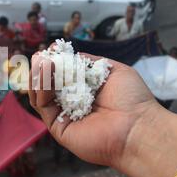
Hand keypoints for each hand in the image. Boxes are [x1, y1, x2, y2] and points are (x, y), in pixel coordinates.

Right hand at [28, 52, 159, 167]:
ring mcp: (65, 116)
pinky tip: (46, 76)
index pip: (64, 74)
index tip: (54, 48)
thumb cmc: (132, 99)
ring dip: (39, 76)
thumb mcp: (111, 70)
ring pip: (41, 94)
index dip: (56, 60)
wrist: (137, 126)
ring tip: (42, 62)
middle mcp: (73, 103)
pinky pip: (43, 106)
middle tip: (40, 55)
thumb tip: (69, 55)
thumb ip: (88, 62)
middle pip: (48, 84)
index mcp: (86, 90)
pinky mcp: (58, 128)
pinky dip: (41, 89)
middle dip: (42, 68)